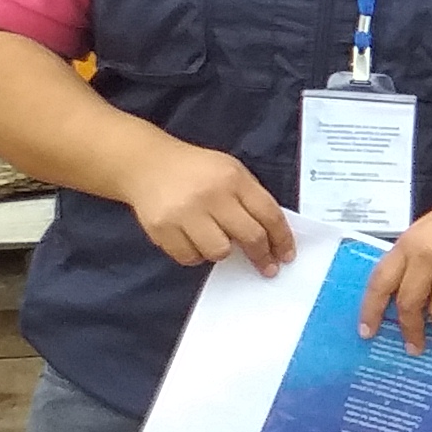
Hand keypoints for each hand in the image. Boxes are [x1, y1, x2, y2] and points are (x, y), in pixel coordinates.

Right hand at [119, 136, 294, 275]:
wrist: (145, 164)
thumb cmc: (196, 171)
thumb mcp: (230, 171)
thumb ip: (251, 198)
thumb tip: (273, 237)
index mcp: (232, 178)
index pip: (269, 214)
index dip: (283, 239)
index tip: (286, 255)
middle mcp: (210, 195)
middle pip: (250, 236)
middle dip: (262, 256)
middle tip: (267, 266)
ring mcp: (184, 213)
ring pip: (220, 252)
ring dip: (223, 251)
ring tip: (215, 238)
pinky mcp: (162, 229)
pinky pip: (190, 258)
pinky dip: (196, 254)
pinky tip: (192, 239)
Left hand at [358, 175, 431, 355]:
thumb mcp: (427, 230)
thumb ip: (411, 258)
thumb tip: (399, 294)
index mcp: (409, 244)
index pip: (381, 281)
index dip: (371, 310)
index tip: (368, 332)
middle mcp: (428, 257)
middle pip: (410, 303)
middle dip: (410, 330)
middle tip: (413, 348)